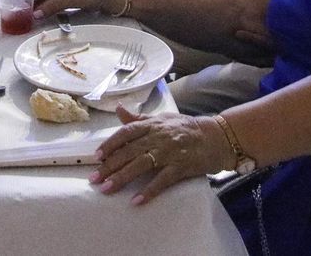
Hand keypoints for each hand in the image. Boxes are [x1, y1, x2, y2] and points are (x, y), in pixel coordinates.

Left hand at [93, 109, 230, 204]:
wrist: (216, 137)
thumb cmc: (185, 128)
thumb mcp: (161, 119)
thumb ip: (138, 118)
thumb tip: (118, 109)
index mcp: (152, 124)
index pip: (126, 133)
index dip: (110, 144)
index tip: (96, 157)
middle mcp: (158, 137)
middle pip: (130, 151)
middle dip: (110, 166)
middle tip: (94, 179)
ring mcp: (170, 152)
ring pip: (142, 165)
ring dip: (122, 177)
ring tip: (107, 189)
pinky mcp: (181, 167)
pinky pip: (162, 180)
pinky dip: (149, 190)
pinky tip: (136, 200)